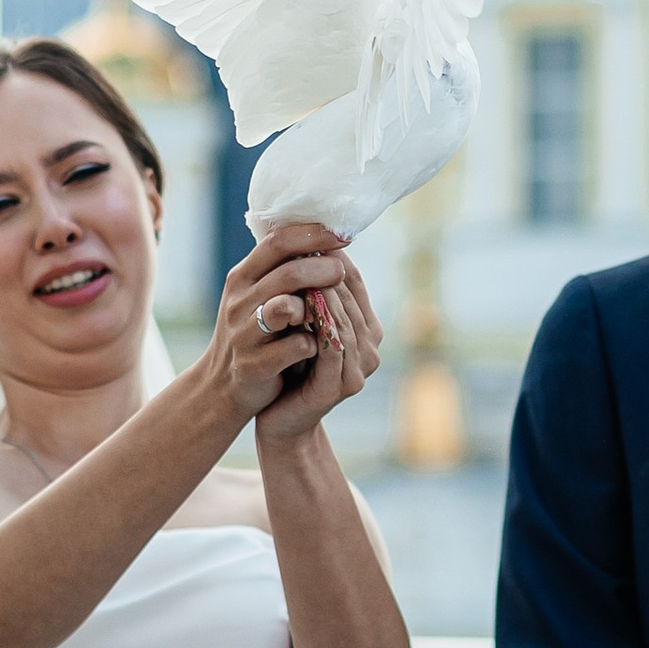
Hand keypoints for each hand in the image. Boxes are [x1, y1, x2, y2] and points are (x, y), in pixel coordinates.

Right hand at [203, 229, 357, 429]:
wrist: (221, 385)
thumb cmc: (253, 333)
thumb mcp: (257, 296)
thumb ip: (281, 270)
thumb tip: (324, 238)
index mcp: (242, 277)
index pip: (277, 241)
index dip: (313, 235)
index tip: (342, 233)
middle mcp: (239, 301)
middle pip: (287, 273)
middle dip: (322, 269)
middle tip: (341, 271)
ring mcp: (243, 333)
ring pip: (286, 307)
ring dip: (315, 306)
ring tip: (326, 310)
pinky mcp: (253, 364)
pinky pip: (294, 346)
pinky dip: (312, 344)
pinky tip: (314, 347)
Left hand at [252, 238, 383, 447]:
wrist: (278, 416)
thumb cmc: (288, 363)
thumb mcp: (303, 321)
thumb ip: (312, 290)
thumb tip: (304, 239)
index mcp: (367, 328)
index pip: (354, 281)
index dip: (333, 255)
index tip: (309, 231)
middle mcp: (370, 348)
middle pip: (350, 299)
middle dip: (326, 271)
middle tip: (304, 246)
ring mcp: (359, 369)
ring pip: (343, 321)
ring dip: (323, 295)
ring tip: (300, 271)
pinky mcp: (341, 386)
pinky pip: (332, 348)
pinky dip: (318, 325)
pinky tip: (298, 306)